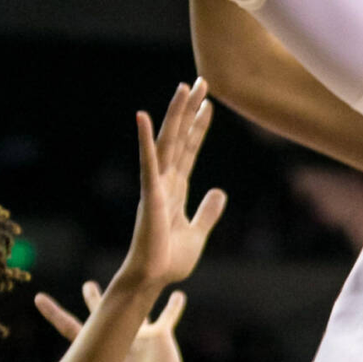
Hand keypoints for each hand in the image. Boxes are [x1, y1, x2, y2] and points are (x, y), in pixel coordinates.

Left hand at [33, 281, 192, 361]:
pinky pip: (169, 316)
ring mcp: (141, 337)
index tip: (38, 298)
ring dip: (135, 295)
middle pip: (101, 313)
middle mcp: (118, 339)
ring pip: (136, 308)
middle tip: (87, 285)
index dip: (53, 313)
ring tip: (132, 278)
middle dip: (93, 298)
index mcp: (99, 350)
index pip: (69, 327)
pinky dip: (174, 306)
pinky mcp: (162, 337)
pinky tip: (178, 294)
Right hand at [121, 78, 224, 292]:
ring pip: (167, 142)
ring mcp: (156, 186)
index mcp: (176, 190)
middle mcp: (165, 182)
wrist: (153, 279)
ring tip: (184, 87)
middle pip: (180, 138)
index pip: (190, 150)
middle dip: (190, 111)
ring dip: (175, 114)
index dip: (199, 127)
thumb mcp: (198, 234)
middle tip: (201, 82)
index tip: (208, 105)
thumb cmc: (169, 261)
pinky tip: (143, 117)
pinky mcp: (150, 195)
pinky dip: (146, 140)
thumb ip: (207, 212)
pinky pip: (148, 163)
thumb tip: (219, 193)